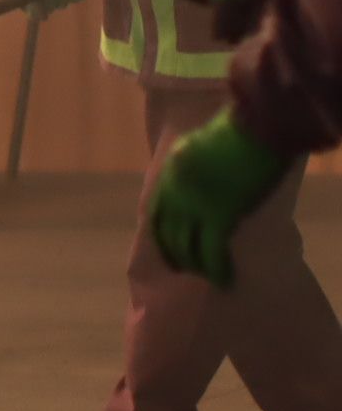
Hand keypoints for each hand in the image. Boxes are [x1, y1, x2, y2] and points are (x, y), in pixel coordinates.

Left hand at [148, 110, 291, 287]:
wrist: (255, 129)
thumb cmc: (232, 131)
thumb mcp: (193, 147)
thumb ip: (185, 169)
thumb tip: (190, 186)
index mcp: (168, 175)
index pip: (154, 213)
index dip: (158, 235)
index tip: (165, 248)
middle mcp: (175, 194)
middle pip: (168, 234)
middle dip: (174, 255)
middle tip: (183, 270)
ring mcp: (195, 206)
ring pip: (188, 247)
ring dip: (195, 266)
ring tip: (204, 277)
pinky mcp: (221, 216)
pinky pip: (213, 251)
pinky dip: (217, 270)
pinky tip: (225, 281)